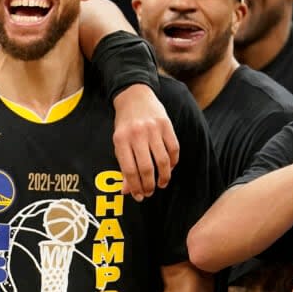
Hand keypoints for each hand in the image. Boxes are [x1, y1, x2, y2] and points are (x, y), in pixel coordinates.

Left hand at [112, 84, 179, 200]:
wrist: (134, 95)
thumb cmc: (125, 123)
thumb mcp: (119, 142)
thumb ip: (123, 165)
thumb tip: (126, 191)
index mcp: (121, 140)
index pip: (129, 170)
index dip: (135, 187)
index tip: (139, 196)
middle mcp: (137, 134)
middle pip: (146, 168)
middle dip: (149, 185)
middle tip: (150, 192)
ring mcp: (153, 129)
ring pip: (162, 161)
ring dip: (163, 177)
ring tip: (161, 184)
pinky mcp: (166, 125)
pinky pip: (174, 149)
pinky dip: (173, 163)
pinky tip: (169, 168)